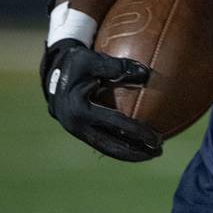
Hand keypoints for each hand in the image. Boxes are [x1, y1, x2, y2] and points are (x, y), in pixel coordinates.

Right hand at [41, 39, 160, 161]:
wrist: (52, 72)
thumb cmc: (76, 63)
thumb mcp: (93, 60)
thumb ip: (118, 66)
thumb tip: (146, 73)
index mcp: (80, 110)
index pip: (115, 125)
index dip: (137, 133)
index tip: (157, 138)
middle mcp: (77, 126)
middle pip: (111, 146)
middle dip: (135, 152)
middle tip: (159, 152)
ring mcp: (78, 131)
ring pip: (107, 148)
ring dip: (129, 153)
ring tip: (153, 153)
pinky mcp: (80, 131)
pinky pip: (103, 142)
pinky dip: (120, 146)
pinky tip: (139, 146)